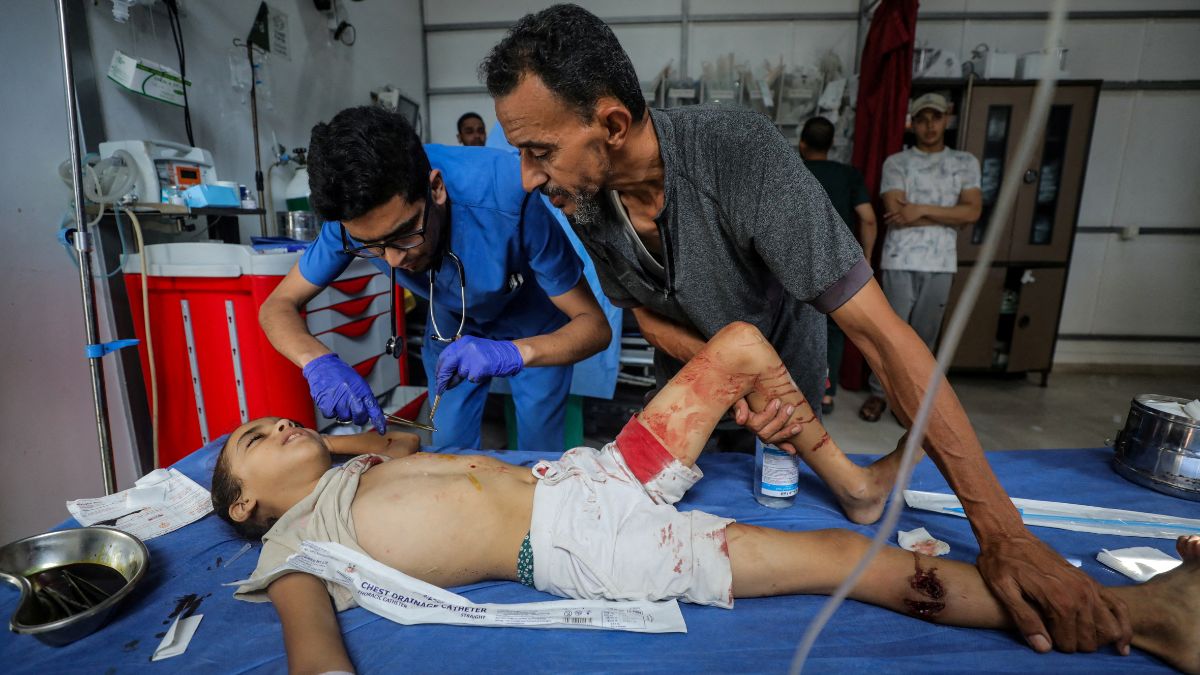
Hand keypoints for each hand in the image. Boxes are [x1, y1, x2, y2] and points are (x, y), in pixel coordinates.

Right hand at [302, 353, 385, 433]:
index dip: (379, 421)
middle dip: (358, 417)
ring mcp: (340, 401)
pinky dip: (331, 410)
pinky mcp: (327, 404)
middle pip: (359, 417)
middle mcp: (352, 396)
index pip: (374, 409)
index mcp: (362, 390)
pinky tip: (331, 400)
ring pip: (344, 418)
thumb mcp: (358, 382)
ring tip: (339, 400)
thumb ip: (364, 397)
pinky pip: (331, 415)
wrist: (323, 366)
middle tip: (352, 410)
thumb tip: (369, 410)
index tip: (382, 429)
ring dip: (342, 412)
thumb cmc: (340, 372)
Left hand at [434, 336, 523, 394]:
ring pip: (462, 373)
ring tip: (480, 369)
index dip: (440, 369)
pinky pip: (472, 378)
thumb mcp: (473, 353)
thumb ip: (459, 362)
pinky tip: (485, 371)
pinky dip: (478, 378)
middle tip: (440, 389)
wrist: (510, 353)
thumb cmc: (492, 355)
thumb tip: (446, 378)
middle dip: (443, 378)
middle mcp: (466, 347)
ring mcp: (473, 356)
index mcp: (463, 342)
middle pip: (447, 365)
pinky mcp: (480, 366)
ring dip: (468, 376)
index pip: (444, 356)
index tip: (438, 379)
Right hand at [733, 398, 799, 453]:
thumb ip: (739, 405)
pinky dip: (784, 446)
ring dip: (785, 433)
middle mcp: (752, 428)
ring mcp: (760, 431)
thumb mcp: (738, 395)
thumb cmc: (742, 392)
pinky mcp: (769, 432)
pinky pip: (775, 442)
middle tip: (790, 407)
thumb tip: (741, 421)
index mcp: (744, 419)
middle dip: (780, 420)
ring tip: (798, 426)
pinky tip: (793, 450)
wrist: (745, 391)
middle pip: (765, 433)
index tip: (777, 401)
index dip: (768, 414)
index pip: (755, 423)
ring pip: (771, 439)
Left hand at [883, 199, 924, 227]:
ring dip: (892, 223)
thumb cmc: (913, 206)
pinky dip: (898, 224)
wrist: (920, 210)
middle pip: (894, 218)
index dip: (888, 214)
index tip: (884, 216)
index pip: (893, 212)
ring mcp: (905, 218)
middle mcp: (902, 214)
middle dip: (889, 220)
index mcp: (901, 210)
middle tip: (885, 222)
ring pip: (897, 221)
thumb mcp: (907, 203)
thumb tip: (896, 198)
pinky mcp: (908, 221)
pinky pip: (902, 223)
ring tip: (888, 224)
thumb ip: (901, 202)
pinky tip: (895, 225)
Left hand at [976, 533, 1130, 654]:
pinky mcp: (1092, 582)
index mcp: (1059, 600)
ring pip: (1110, 628)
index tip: (1044, 639)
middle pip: (1090, 640)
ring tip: (1082, 640)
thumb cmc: (1002, 563)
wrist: (1010, 536)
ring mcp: (1090, 588)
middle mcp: (1080, 595)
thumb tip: (1043, 648)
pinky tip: (1121, 644)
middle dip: (1076, 645)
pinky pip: (1119, 607)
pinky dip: (1124, 626)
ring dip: (1099, 640)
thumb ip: (1024, 620)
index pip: (1070, 643)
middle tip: (1058, 637)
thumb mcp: (1003, 591)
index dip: (1057, 647)